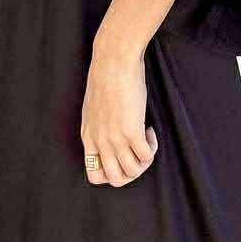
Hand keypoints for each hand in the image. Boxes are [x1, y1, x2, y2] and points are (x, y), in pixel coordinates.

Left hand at [80, 36, 157, 186]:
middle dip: (131, 173)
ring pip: (133, 171)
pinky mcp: (131, 132)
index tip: (122, 156)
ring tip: (145, 140)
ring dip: (144, 161)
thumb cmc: (105, 79)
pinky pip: (146, 156)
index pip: (95, 176)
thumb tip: (111, 138)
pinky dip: (152, 147)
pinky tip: (149, 130)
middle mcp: (100, 142)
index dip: (112, 173)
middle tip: (137, 154)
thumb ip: (99, 127)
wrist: (113, 62)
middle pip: (116, 179)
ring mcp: (115, 138)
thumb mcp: (93, 109)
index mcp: (88, 138)